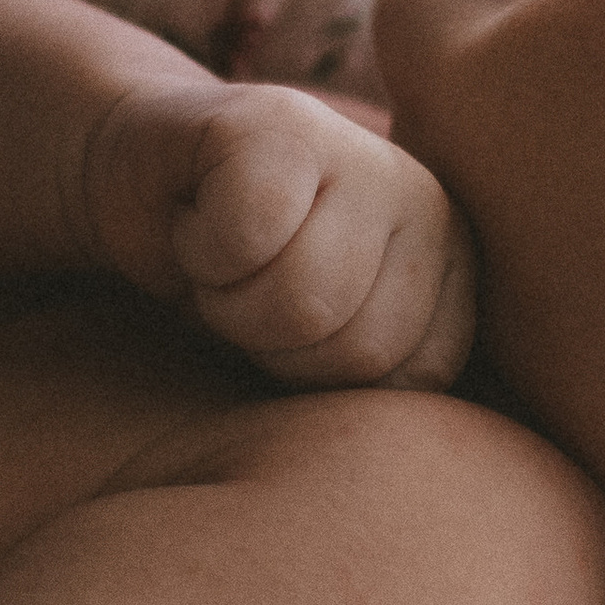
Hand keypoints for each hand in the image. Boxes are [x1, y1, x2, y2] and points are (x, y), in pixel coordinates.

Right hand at [87, 79, 476, 387]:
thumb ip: (385, 384)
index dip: (322, 379)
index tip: (292, 325)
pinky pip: (247, 238)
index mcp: (455, 268)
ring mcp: (363, 154)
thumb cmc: (240, 282)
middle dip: (271, 340)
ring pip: (300, 301)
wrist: (146, 183)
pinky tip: (199, 214)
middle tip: (248, 282)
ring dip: (230, 297)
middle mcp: (428, 203)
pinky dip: (199, 248)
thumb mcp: (321, 350)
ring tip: (228, 252)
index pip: (415, 384)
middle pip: (356, 348)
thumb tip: (458, 480)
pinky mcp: (284, 124)